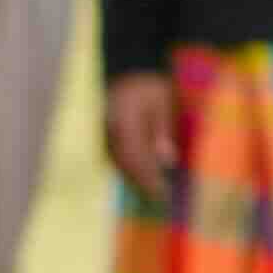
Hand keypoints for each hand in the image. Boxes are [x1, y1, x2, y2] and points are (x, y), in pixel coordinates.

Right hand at [105, 71, 181, 205]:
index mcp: (125, 122)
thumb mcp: (163, 103)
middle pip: (126, 166)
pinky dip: (130, 171)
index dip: (150, 180)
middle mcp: (110, 132)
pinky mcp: (105, 137)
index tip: (164, 195)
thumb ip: (163, 130)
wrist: (128, 70)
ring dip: (136, 181)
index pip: (137, 159)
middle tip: (162, 202)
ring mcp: (105, 135)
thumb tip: (167, 161)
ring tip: (153, 194)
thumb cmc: (150, 85)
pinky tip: (141, 179)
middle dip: (144, 185)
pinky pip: (116, 159)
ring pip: (119, 165)